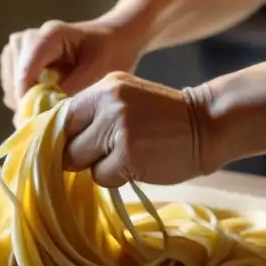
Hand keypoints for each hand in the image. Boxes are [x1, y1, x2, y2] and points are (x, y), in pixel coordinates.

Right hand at [0, 19, 143, 110]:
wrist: (114, 40)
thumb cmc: (110, 53)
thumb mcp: (98, 72)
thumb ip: (72, 91)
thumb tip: (45, 114)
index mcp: (49, 35)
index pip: (26, 69)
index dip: (28, 98)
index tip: (36, 121)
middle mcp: (29, 38)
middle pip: (13, 77)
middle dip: (27, 102)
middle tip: (46, 122)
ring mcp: (20, 48)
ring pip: (9, 83)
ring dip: (23, 102)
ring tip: (46, 114)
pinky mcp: (18, 60)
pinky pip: (11, 86)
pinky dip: (24, 100)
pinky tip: (43, 106)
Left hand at [63, 72, 216, 187]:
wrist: (209, 125)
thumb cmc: (165, 119)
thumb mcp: (127, 102)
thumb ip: (96, 115)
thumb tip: (57, 144)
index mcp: (105, 88)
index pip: (62, 115)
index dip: (63, 136)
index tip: (73, 147)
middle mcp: (108, 103)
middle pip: (66, 140)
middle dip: (79, 154)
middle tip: (105, 154)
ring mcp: (118, 128)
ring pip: (80, 160)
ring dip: (98, 166)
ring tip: (126, 157)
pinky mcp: (128, 154)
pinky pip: (101, 176)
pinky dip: (115, 177)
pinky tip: (138, 165)